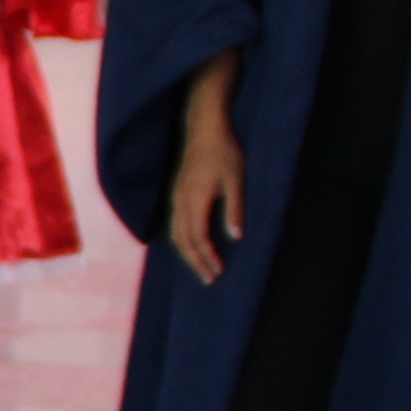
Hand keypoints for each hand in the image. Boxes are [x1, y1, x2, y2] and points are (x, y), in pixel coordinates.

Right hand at [165, 107, 243, 284]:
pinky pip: (175, 225)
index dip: (208, 257)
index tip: (219, 272)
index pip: (198, 238)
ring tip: (200, 268)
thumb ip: (234, 209)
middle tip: (208, 280)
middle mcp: (180, 203)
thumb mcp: (236, 180)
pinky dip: (183, 241)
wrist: (204, 129)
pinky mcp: (177, 195)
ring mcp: (176, 199)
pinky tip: (192, 246)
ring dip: (187, 254)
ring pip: (176, 235)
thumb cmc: (224, 153)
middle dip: (195, 262)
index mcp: (195, 201)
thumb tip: (236, 236)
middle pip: (183, 242)